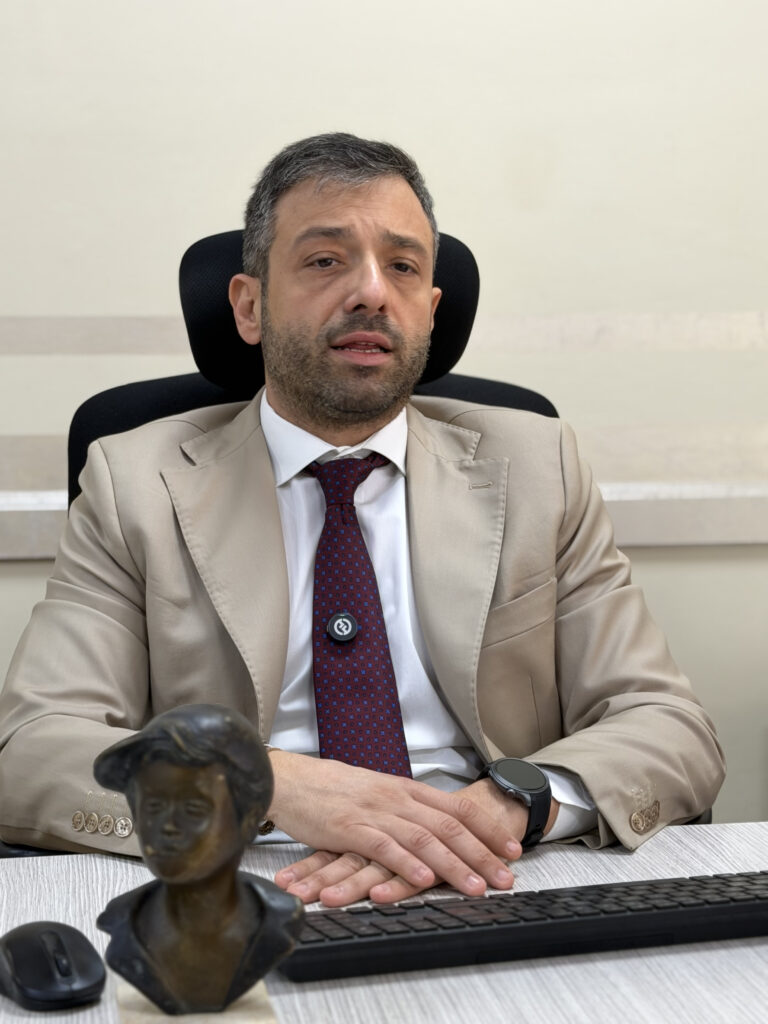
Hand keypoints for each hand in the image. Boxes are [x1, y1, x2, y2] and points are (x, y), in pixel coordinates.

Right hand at [268, 752, 521, 904]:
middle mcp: (396, 797)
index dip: (487, 829)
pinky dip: (407, 863)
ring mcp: (374, 811)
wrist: (288, 779)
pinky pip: (384, 846)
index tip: (512, 848)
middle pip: (449, 825)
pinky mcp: (349, 827)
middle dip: (483, 853)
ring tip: (476, 886)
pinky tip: (424, 878)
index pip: (457, 807)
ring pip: (424, 838)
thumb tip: (431, 824)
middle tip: (507, 877)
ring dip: (454, 864)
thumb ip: (402, 809)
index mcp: (404, 789)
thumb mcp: (374, 794)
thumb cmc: (328, 789)